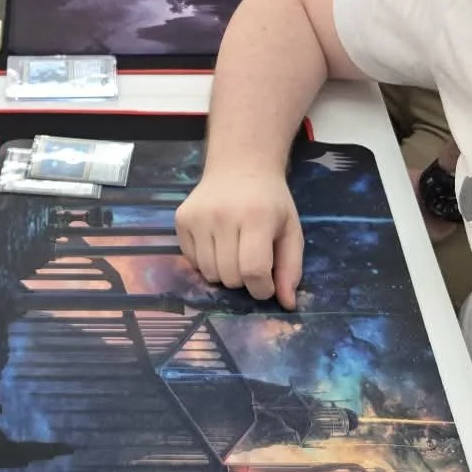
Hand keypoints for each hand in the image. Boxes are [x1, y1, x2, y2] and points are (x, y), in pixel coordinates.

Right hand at [175, 169, 304, 308]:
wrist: (239, 166)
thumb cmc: (270, 201)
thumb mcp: (290, 230)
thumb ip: (291, 268)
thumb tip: (287, 305)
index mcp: (256, 217)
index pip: (253, 270)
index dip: (262, 288)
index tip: (266, 284)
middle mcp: (223, 215)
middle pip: (230, 276)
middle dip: (244, 280)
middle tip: (251, 261)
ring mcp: (198, 217)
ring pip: (209, 273)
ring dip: (224, 273)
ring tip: (234, 252)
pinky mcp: (181, 219)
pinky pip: (192, 261)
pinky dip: (206, 262)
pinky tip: (217, 243)